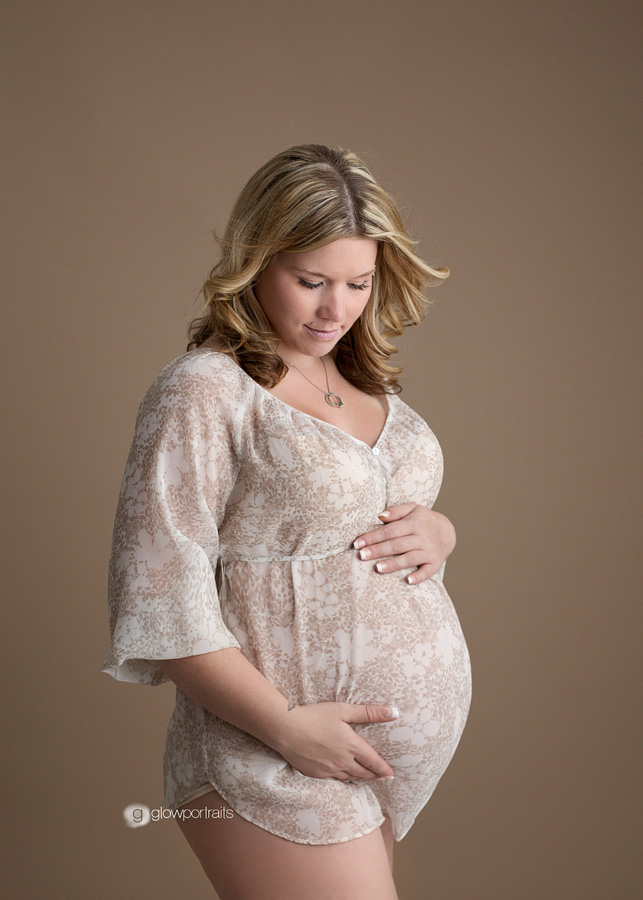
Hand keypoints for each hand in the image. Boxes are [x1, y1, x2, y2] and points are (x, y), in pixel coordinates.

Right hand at [273, 701, 397, 782]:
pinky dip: (344, 779)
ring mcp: (329, 770)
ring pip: (350, 778)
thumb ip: (369, 712)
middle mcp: (343, 761)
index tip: (391, 774)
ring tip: (366, 777)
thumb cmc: (315, 716)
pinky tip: (344, 777)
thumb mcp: (343, 710)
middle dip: (374, 776)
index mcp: (352, 746)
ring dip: (360, 778)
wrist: (287, 729)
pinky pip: (335, 780)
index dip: (384, 769)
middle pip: (363, 773)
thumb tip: (393, 712)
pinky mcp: (316, 774)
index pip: (374, 761)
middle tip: (382, 778)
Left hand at [353, 503, 455, 584]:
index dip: (373, 537)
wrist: (447, 531)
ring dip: (393, 564)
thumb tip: (380, 516)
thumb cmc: (423, 520)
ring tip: (377, 568)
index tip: (358, 543)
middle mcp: (422, 537)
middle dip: (378, 550)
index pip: (390, 530)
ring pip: (409, 558)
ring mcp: (429, 551)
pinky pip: (427, 572)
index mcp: (414, 523)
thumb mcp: (412, 509)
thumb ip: (396, 511)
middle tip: (361, 556)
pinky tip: (407, 581)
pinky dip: (418, 577)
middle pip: (397, 545)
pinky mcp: (435, 563)